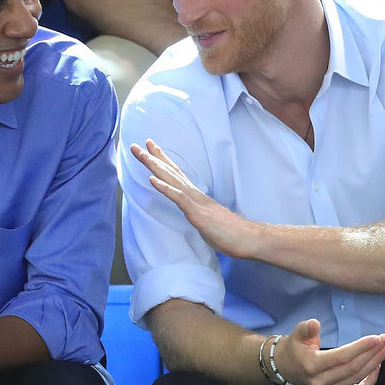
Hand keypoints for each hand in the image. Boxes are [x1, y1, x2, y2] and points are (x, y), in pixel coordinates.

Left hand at [131, 139, 256, 258]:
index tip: (150, 149)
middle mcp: (194, 194)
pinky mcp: (197, 213)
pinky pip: (178, 198)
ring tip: (142, 154)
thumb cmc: (230, 233)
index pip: (176, 175)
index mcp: (195, 196)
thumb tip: (194, 216)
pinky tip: (152, 180)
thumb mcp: (207, 222)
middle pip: (171, 171)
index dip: (162, 161)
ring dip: (155, 166)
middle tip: (136, 145)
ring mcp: (196, 202)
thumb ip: (198, 215)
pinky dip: (164, 188)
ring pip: (172, 180)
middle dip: (153, 157)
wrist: (248, 238)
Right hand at [274, 319, 384, 384]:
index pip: (341, 357)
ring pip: (357, 379)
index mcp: (311, 366)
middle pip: (353, 368)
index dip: (360, 348)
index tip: (376, 338)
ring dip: (375, 363)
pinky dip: (369, 381)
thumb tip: (315, 323)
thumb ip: (307, 328)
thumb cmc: (294, 347)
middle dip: (372, 353)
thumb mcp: (297, 333)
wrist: (285, 368)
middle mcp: (320, 382)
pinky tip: (376, 366)